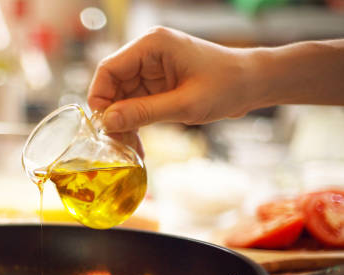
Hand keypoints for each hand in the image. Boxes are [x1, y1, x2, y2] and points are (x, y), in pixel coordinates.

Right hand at [88, 26, 254, 131]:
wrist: (254, 83)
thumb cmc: (227, 86)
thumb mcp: (184, 104)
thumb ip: (144, 112)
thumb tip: (108, 122)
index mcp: (152, 46)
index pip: (108, 69)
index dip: (99, 98)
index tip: (102, 127)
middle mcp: (147, 53)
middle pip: (111, 86)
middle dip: (111, 116)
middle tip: (116, 145)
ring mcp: (151, 69)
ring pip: (120, 98)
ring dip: (122, 124)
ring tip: (129, 149)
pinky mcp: (157, 84)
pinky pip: (135, 104)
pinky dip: (134, 124)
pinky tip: (137, 144)